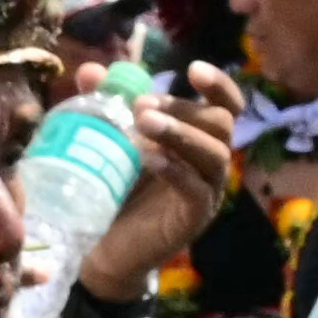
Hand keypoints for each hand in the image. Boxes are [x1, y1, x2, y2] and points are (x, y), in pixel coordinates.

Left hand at [69, 86, 256, 312]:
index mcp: (196, 139)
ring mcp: (206, 193)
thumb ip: (103, 105)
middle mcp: (209, 163)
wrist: (103, 248)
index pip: (226, 107)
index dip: (219, 85)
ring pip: (215, 155)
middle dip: (183, 109)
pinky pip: (199, 192)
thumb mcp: (110, 142)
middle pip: (220, 124)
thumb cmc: (115, 189)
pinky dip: (178, 172)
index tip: (192, 69)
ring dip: (181, 133)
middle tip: (141, 106)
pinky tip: (152, 160)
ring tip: (144, 124)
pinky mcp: (193, 220)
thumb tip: (92, 71)